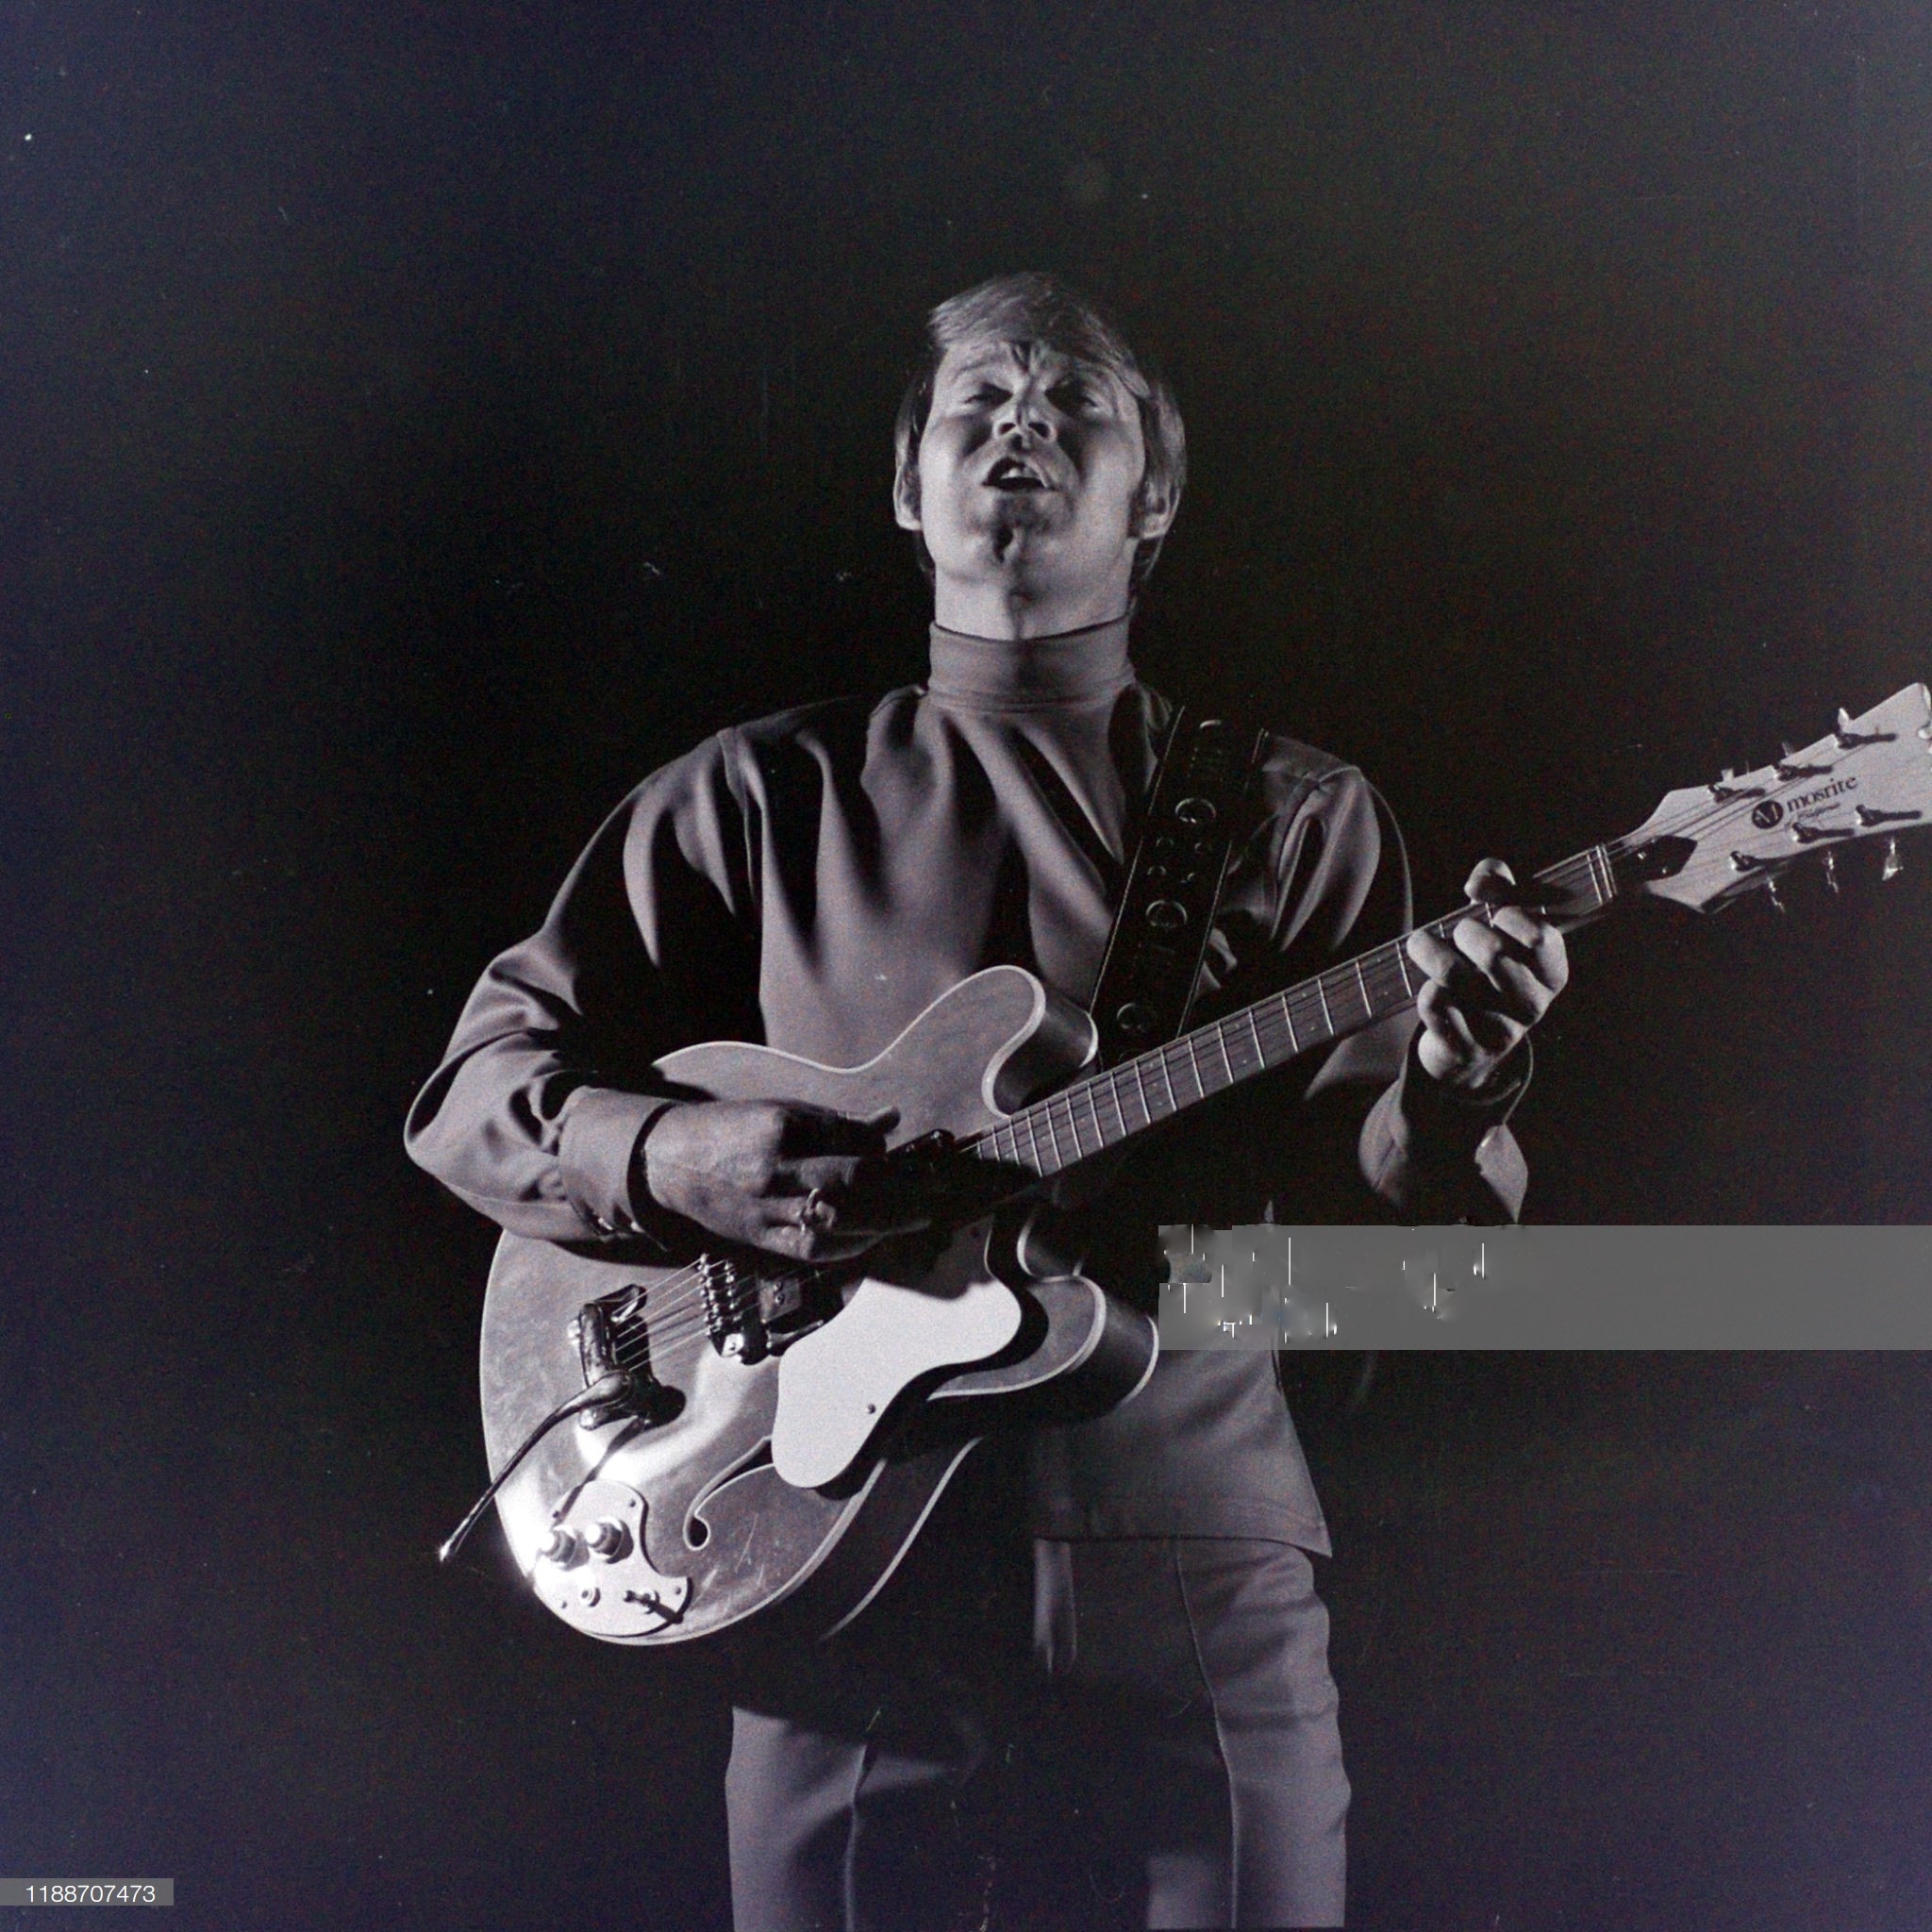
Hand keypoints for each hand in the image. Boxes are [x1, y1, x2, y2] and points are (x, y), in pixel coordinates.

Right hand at [640, 1100, 928, 1261]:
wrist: (669, 1161)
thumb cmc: (731, 1130)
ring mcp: (764, 1209)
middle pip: (851, 1182)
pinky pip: (810, 1251)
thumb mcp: (782, 1111)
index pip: (849, 1141)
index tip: (915, 1156)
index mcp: (780, 1129)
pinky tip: (874, 1238)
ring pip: (835, 1222)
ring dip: (884, 1222)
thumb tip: (890, 1121)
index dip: (886, 1151)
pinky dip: (848, 1246)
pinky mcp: (758, 1238)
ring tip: (919, 1218)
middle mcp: (773, 1171)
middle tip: (939, 1189)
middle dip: (902, 1188)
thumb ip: (837, 1122)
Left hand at [1405, 859, 1568, 1094]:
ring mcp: (1498, 1030)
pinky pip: (1433, 1002)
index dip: (1511, 916)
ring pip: (1452, 973)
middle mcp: (1531, 1005)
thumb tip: (1477, 885)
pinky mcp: (1464, 1048)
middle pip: (1491, 952)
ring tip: (1423, 945)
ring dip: (1428, 949)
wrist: (1466, 1046)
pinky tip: (1431, 988)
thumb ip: (1498, 885)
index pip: (1540, 936)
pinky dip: (1425, 987)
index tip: (1497, 915)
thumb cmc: (1486, 968)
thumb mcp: (1501, 923)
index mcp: (1551, 973)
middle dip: (1465, 932)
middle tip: (1459, 933)